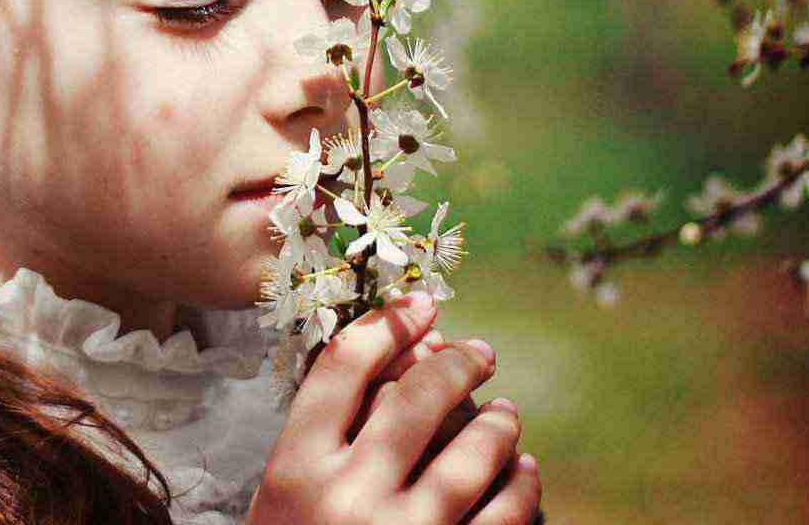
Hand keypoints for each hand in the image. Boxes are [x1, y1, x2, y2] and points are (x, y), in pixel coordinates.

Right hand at [244, 294, 541, 523]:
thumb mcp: (284, 497)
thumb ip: (324, 437)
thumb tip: (397, 355)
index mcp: (295, 469)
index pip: (344, 367)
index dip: (388, 323)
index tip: (419, 305)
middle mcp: (348, 497)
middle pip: (415, 397)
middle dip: (456, 363)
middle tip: (479, 352)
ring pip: (473, 454)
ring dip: (498, 426)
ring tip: (506, 416)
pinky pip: (504, 516)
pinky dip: (521, 488)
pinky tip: (523, 474)